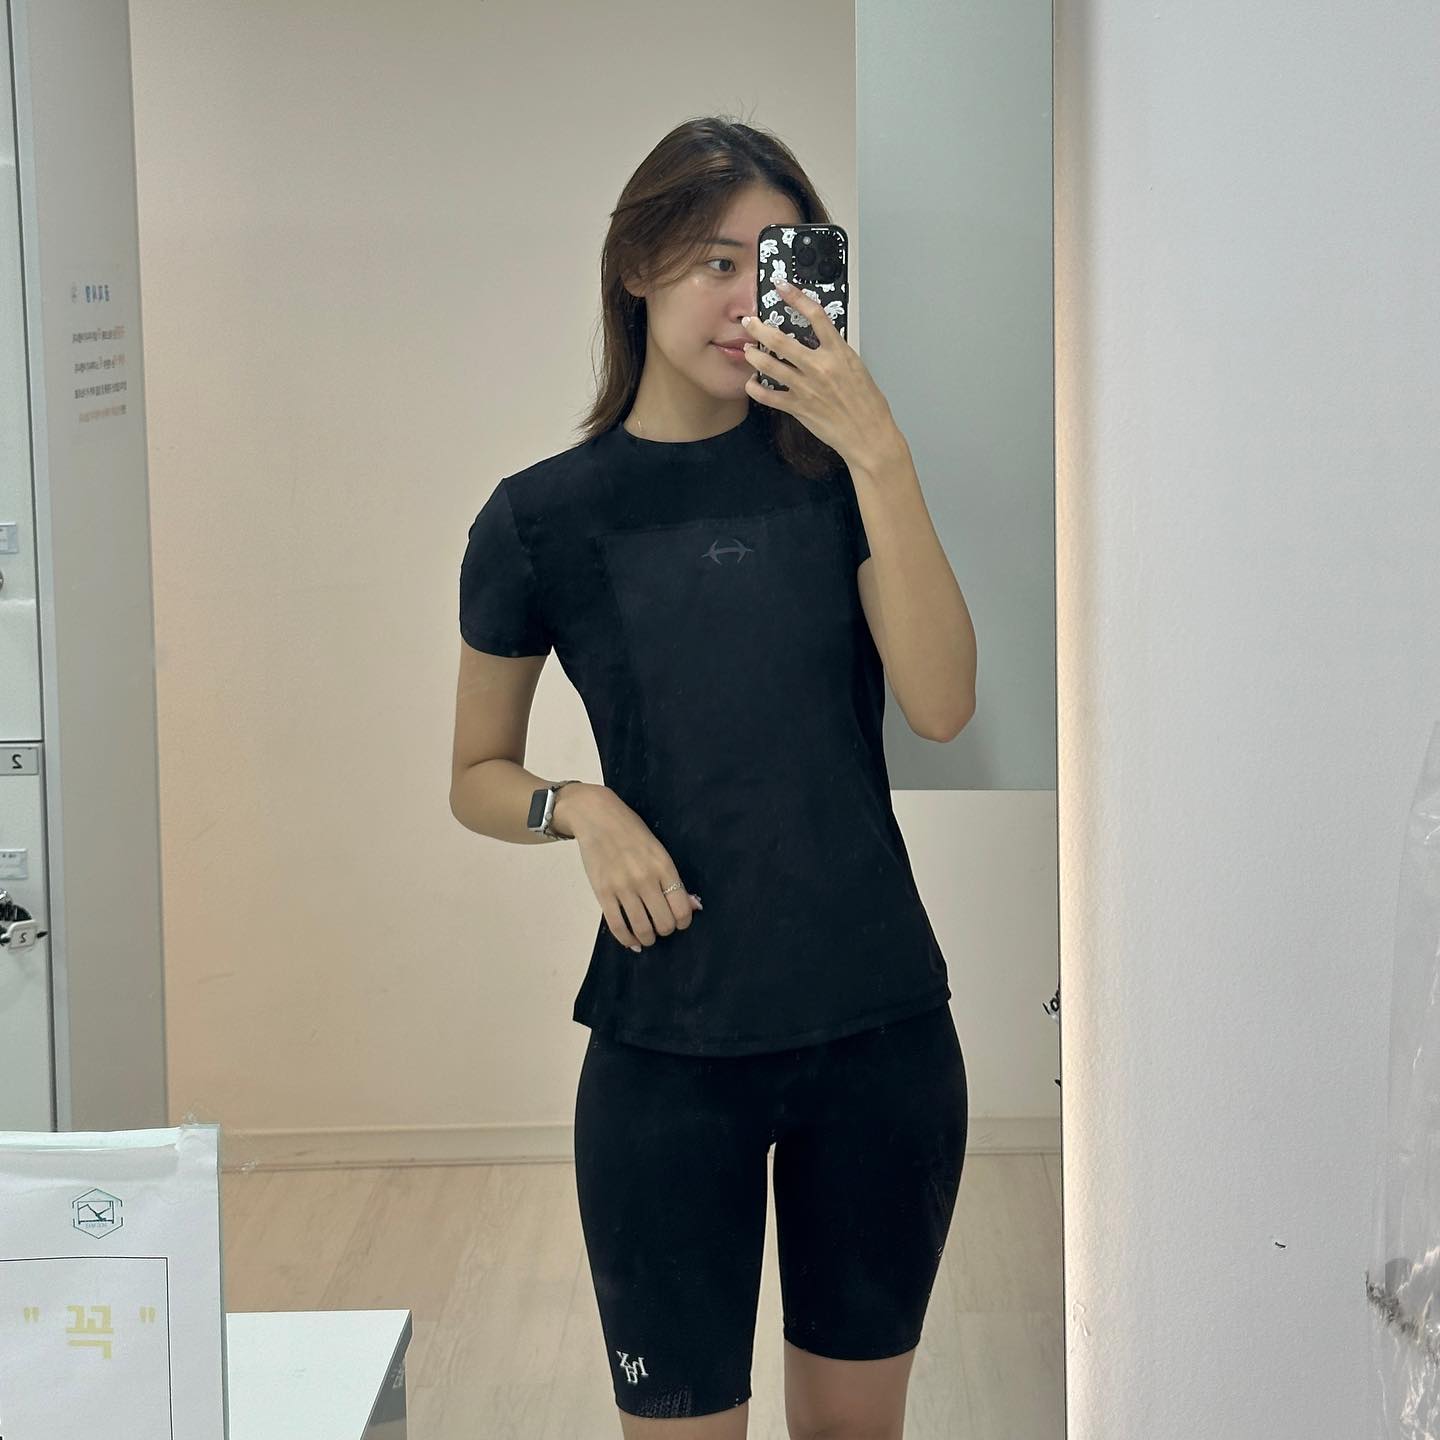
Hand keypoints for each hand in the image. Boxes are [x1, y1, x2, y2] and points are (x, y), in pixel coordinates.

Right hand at [560, 785, 701, 952]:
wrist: (597, 818)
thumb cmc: (631, 832)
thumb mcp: (659, 851)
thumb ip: (675, 880)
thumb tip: (694, 906)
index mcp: (663, 866)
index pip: (682, 908)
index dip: (684, 922)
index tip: (679, 921)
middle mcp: (645, 879)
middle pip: (664, 922)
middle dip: (666, 930)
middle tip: (661, 926)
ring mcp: (623, 887)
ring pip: (642, 929)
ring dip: (648, 938)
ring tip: (648, 936)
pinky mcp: (603, 893)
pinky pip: (617, 926)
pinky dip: (627, 940)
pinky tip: (632, 941)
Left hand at [739, 279, 903, 471]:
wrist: (868, 434)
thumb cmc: (867, 404)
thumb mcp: (857, 367)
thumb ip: (836, 352)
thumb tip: (822, 341)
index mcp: (838, 353)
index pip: (815, 315)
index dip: (796, 297)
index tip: (782, 287)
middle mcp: (820, 367)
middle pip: (781, 340)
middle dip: (760, 328)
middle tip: (750, 322)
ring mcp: (806, 388)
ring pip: (770, 365)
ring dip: (754, 355)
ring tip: (748, 349)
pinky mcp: (798, 407)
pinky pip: (768, 396)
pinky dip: (756, 388)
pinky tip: (752, 383)